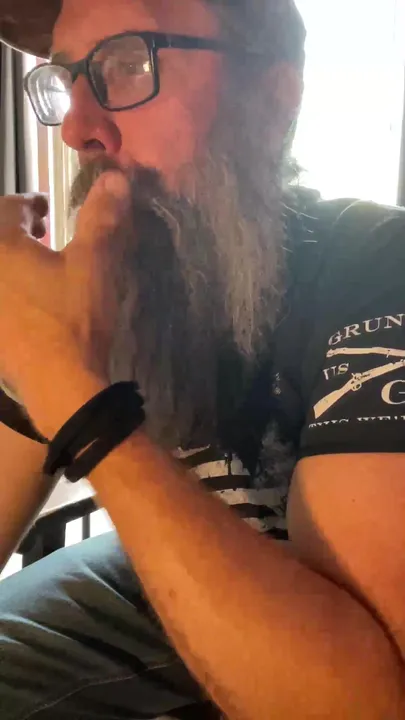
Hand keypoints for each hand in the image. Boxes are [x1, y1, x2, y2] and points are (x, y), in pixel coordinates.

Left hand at [0, 172, 129, 436]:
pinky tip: (30, 305)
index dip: (28, 204)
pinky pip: (0, 300)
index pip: (7, 208)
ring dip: (10, 262)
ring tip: (36, 270)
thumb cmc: (73, 318)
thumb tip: (115, 178)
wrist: (58, 384)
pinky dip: (9, 292)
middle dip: (14, 231)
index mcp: (0, 247)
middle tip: (40, 234)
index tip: (46, 210)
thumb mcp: (93, 264)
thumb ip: (100, 218)